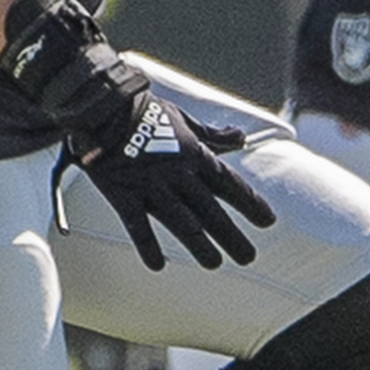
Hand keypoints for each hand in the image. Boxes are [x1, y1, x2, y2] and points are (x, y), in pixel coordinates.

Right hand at [12, 9, 273, 272]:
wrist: (101, 104)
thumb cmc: (143, 109)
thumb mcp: (184, 119)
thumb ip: (212, 135)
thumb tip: (242, 137)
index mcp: (194, 155)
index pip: (230, 184)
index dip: (251, 203)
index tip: (268, 222)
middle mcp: (178, 174)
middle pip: (211, 210)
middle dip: (231, 235)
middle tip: (249, 258)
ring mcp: (150, 185)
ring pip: (181, 222)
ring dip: (200, 246)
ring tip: (215, 264)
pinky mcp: (122, 193)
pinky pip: (137, 225)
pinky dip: (147, 245)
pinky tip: (157, 265)